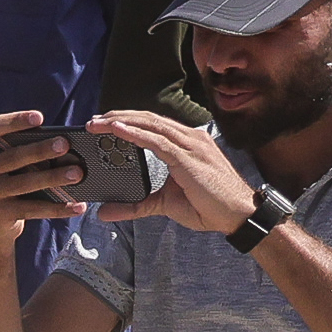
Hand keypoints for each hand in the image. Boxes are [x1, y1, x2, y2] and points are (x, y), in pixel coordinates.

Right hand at [0, 111, 87, 229]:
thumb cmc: (6, 183)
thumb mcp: (6, 165)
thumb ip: (23, 152)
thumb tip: (63, 145)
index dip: (13, 121)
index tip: (40, 117)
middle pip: (12, 157)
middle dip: (40, 150)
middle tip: (65, 144)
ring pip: (23, 184)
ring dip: (53, 178)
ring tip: (77, 174)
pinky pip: (31, 210)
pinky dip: (57, 208)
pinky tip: (77, 206)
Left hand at [110, 110, 260, 236]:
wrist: (238, 213)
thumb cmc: (208, 205)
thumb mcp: (164, 204)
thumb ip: (135, 206)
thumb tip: (104, 213)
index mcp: (186, 143)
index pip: (152, 125)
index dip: (128, 121)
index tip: (103, 124)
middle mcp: (189, 138)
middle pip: (148, 120)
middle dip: (118, 117)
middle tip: (92, 121)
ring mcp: (191, 145)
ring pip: (151, 125)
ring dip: (121, 122)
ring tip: (97, 123)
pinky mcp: (189, 158)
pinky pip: (158, 141)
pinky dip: (135, 134)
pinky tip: (117, 130)